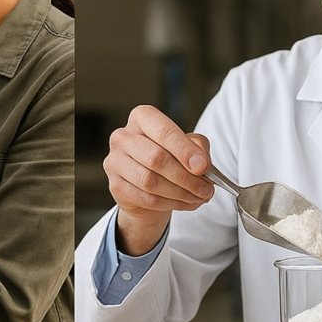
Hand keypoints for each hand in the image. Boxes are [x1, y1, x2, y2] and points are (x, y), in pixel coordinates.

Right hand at [103, 105, 213, 254]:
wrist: (145, 184)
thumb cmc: (169, 157)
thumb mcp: (187, 144)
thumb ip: (197, 147)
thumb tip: (202, 164)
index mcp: (142, 118)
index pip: (163, 131)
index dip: (184, 150)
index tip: (203, 167)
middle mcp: (123, 137)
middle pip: (156, 158)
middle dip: (186, 177)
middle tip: (207, 188)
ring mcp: (115, 162)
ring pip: (150, 181)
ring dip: (181, 193)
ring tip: (199, 197)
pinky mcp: (115, 186)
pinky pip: (146, 198)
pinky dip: (170, 204)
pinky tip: (185, 203)